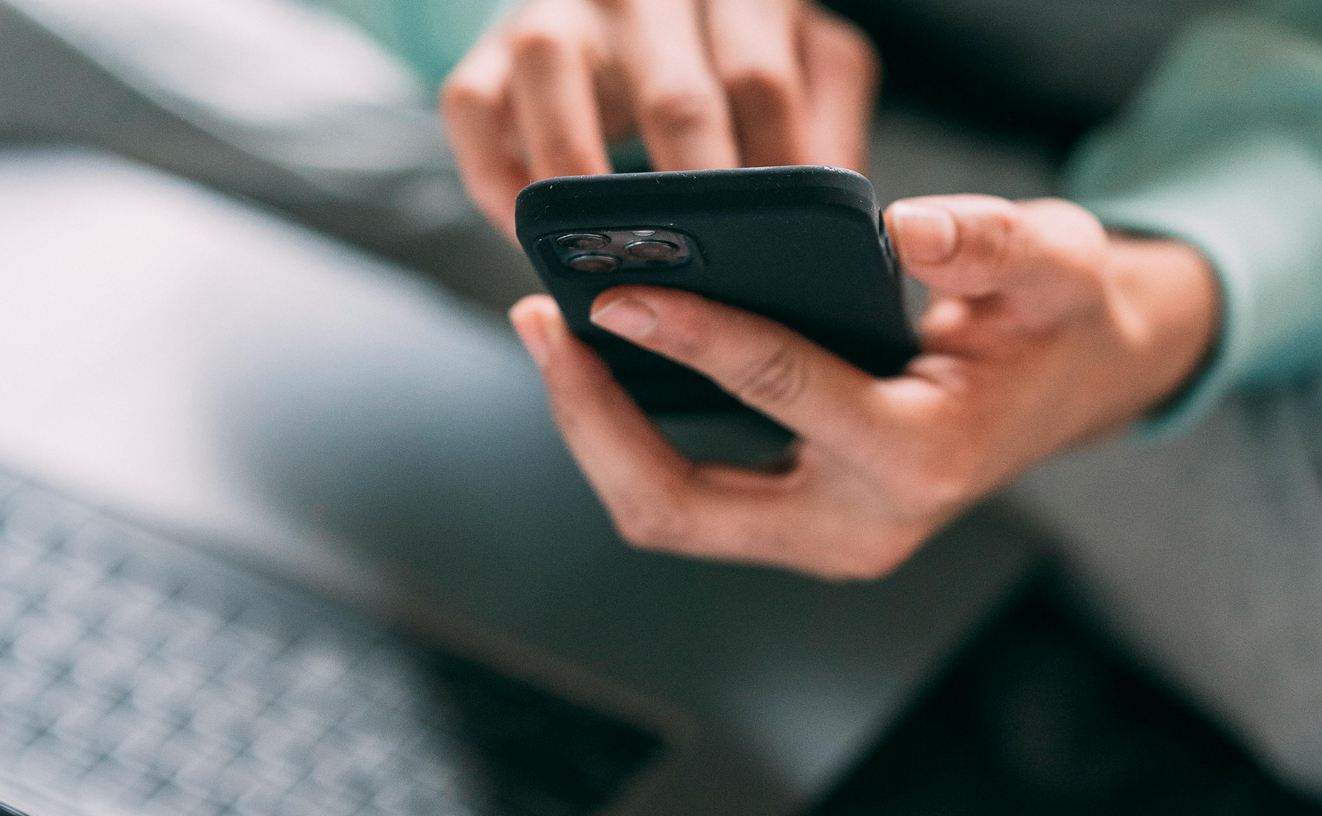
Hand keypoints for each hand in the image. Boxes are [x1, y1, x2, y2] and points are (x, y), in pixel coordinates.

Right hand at [440, 0, 878, 235]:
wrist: (636, 10)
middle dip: (691, 202)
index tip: (779, 253)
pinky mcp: (490, 49)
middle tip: (706, 281)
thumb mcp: (804, 67)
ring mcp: (560, 11)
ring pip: (554, 73)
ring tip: (607, 259)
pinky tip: (527, 233)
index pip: (762, 83)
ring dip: (580, 180)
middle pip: (674, 94)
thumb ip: (828, 128)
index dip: (770, 177)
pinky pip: (473, 105)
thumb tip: (848, 227)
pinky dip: (496, 175)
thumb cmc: (732, 56)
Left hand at [509, 195, 1219, 579]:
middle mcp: (859, 526)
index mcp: (921, 458)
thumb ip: (995, 243)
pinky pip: (686, 502)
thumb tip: (906, 229)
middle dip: (594, 420)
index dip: (691, 336)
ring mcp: (822, 542)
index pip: (781, 391)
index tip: (615, 291)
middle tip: (541, 324)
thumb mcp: (1057, 263)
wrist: (1070, 390)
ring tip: (553, 339)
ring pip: (667, 516)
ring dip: (597, 435)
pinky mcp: (796, 529)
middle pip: (680, 506)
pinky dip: (631, 442)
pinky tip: (604, 368)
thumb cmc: (1055, 324)